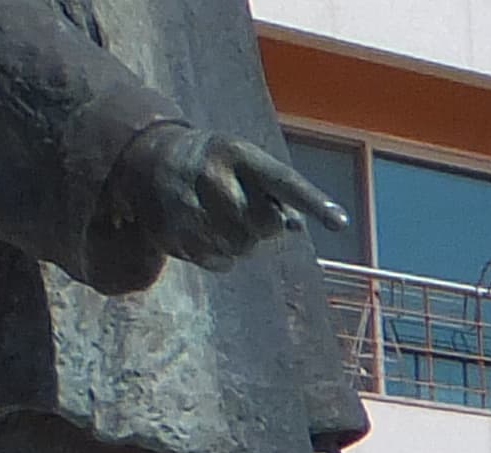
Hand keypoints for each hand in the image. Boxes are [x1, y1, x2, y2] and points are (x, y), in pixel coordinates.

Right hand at [117, 125, 343, 269]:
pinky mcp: (175, 233)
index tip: (341, 222)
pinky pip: (221, 262)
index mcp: (237, 153)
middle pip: (265, 225)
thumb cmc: (215, 164)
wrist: (148, 160)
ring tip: (220, 216)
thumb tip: (296, 225)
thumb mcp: (244, 162)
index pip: (284, 181)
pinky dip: (220, 254)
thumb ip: (274, 190)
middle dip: (264, 225)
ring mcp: (190, 205)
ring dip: (241, 242)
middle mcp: (213, 176)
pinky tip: (203, 230)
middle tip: (245, 209)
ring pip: (243, 248)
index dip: (313, 202)